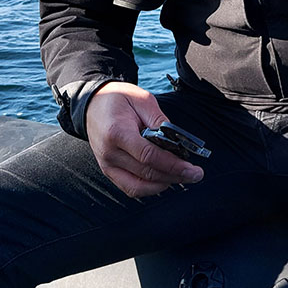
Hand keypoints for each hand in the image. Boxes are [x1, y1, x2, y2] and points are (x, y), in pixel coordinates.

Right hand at [85, 82, 204, 197]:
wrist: (92, 104)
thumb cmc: (118, 99)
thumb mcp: (142, 99)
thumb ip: (160, 120)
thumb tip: (177, 142)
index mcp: (118, 133)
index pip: (149, 156)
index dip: (173, 165)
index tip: (193, 169)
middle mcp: (110, 153)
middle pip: (147, 174)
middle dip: (175, 176)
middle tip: (196, 174)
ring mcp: (107, 165)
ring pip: (139, 187)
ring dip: (163, 185)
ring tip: (182, 177)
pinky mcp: (108, 171)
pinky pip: (130, 188)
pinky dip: (149, 188)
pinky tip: (164, 180)